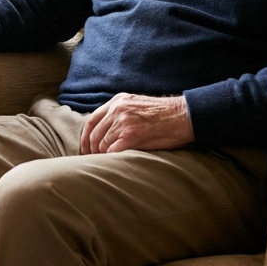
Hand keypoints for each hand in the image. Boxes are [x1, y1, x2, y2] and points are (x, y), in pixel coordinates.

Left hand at [79, 93, 193, 153]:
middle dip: (91, 150)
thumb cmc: (163, 114)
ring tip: (104, 164)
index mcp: (118, 101)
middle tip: (91, 161)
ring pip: (102, 144)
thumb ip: (120, 113)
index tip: (84, 149)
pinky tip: (114, 163)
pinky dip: (111, 159)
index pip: (92, 120)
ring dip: (102, 156)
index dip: (85, 137)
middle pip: (94, 134)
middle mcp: (117, 109)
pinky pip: (112, 151)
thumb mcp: (137, 105)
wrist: (182, 116)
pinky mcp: (130, 135)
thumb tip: (106, 130)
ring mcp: (123, 122)